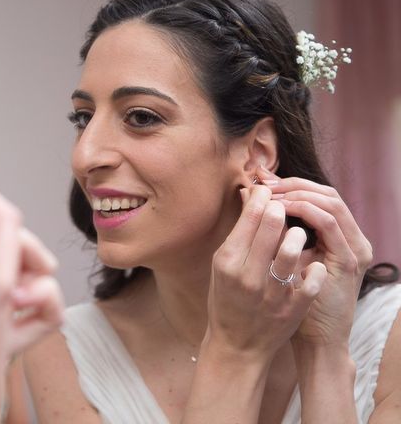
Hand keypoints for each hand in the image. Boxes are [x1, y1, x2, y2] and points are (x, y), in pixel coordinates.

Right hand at [204, 183, 326, 359]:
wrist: (237, 345)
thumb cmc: (227, 298)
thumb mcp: (223, 265)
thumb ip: (239, 232)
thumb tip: (250, 192)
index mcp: (227, 262)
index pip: (249, 217)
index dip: (262, 198)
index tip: (268, 193)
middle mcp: (247, 276)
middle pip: (270, 226)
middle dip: (280, 209)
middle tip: (283, 207)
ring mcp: (271, 293)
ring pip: (292, 250)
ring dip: (297, 235)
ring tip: (297, 233)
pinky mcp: (292, 309)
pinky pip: (312, 280)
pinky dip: (315, 268)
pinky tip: (312, 264)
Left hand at [257, 166, 372, 347]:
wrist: (314, 340)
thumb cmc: (290, 302)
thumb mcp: (280, 260)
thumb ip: (270, 229)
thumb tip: (246, 194)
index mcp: (336, 237)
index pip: (317, 196)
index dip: (289, 184)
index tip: (262, 180)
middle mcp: (350, 239)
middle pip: (326, 193)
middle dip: (292, 184)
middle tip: (265, 181)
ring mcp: (354, 248)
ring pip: (330, 202)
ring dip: (298, 193)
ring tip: (270, 192)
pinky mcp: (349, 260)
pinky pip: (329, 223)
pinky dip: (306, 210)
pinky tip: (281, 207)